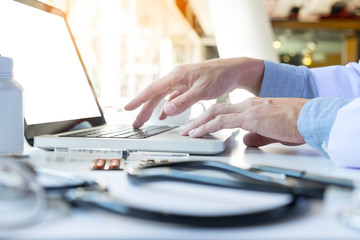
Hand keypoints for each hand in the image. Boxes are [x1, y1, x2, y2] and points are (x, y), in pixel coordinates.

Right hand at [124, 57, 263, 127]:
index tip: (128, 109)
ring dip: (153, 109)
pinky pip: (172, 98)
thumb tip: (166, 110)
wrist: (234, 70)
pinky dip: (167, 107)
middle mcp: (176, 78)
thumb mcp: (203, 90)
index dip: (139, 100)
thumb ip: (184, 101)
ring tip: (145, 121)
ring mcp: (182, 82)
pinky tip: (164, 116)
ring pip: (163, 97)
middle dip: (144, 109)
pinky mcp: (188, 86)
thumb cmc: (220, 77)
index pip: (153, 90)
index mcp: (177, 77)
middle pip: (155, 95)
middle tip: (136, 123)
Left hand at [180, 97, 308, 146]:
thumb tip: (245, 140)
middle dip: (199, 119)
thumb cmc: (297, 124)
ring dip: (198, 124)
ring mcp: (248, 110)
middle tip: (187, 128)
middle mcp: (247, 105)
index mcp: (253, 107)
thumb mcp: (272, 131)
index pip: (225, 110)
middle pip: (216, 109)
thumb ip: (257, 135)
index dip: (210, 117)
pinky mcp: (250, 117)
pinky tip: (199, 133)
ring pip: (215, 114)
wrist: (310, 118)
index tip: (199, 124)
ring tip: (187, 132)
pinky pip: (223, 121)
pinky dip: (207, 127)